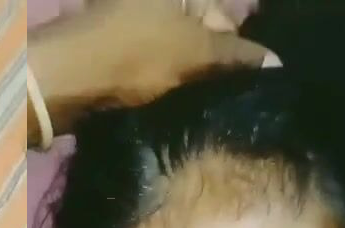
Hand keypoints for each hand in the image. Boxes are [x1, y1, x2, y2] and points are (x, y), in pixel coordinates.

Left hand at [35, 0, 273, 117]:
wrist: (69, 80)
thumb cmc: (137, 55)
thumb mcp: (197, 52)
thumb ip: (239, 54)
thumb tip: (276, 60)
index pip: (223, 11)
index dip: (235, 45)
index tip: (242, 77)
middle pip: (201, 29)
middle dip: (213, 60)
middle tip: (219, 91)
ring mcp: (133, 19)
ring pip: (179, 49)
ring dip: (190, 74)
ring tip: (197, 98)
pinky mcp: (118, 45)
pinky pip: (156, 60)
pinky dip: (166, 78)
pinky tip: (171, 98)